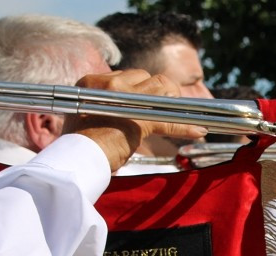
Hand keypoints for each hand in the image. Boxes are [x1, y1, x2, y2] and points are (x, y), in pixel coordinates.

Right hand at [63, 70, 205, 172]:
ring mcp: (124, 99)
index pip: (127, 75)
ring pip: (162, 88)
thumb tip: (122, 114)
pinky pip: (170, 120)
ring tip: (183, 114)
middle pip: (146, 76)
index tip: (152, 100)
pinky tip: (199, 130)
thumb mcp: (87, 119)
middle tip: (169, 108)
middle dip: (161, 90)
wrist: (75, 161)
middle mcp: (107, 84)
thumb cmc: (79, 148)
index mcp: (92, 84)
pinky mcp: (139, 120)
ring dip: (175, 101)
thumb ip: (104, 109)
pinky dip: (186, 126)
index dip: (144, 88)